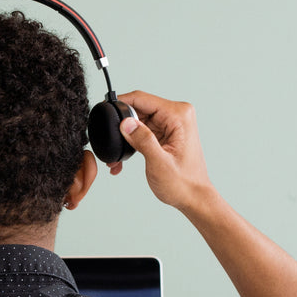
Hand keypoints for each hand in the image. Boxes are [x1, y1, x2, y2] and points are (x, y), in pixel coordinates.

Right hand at [111, 90, 216, 214]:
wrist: (193, 198)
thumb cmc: (183, 184)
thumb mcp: (159, 163)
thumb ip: (143, 140)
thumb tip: (125, 123)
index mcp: (178, 115)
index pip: (142, 99)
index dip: (120, 103)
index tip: (103, 110)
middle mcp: (176, 115)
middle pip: (138, 109)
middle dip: (122, 125)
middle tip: (112, 144)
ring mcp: (171, 124)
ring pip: (138, 121)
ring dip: (125, 137)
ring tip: (118, 157)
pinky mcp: (166, 133)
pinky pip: (142, 131)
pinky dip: (132, 143)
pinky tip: (125, 158)